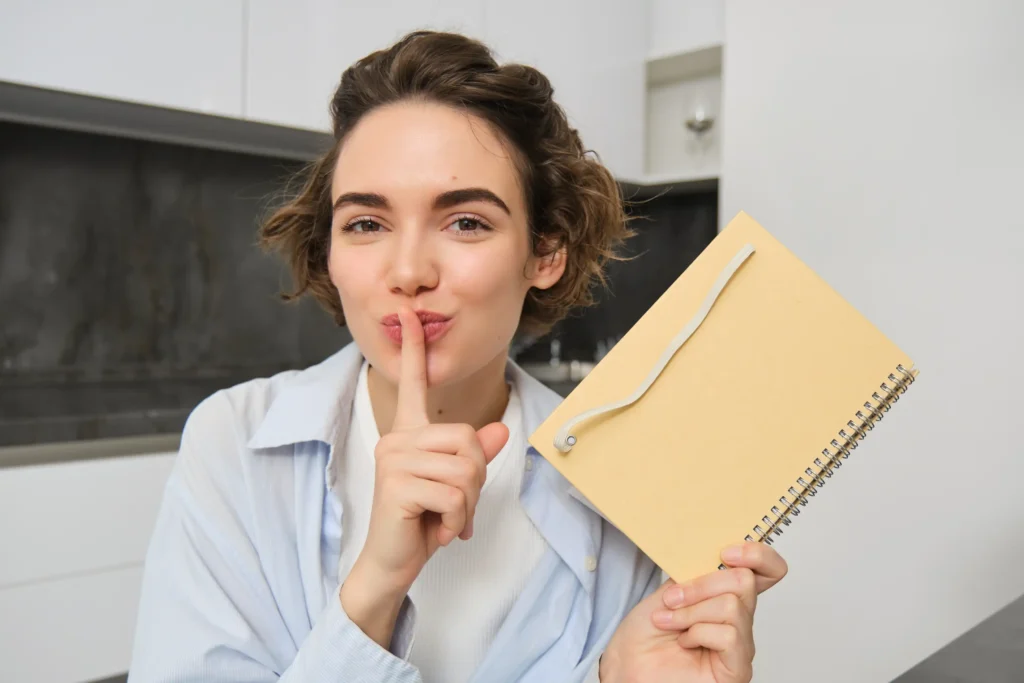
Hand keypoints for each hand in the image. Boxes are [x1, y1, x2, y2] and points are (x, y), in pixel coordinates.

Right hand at [340, 305, 508, 644]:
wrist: (391, 562)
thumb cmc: (422, 521)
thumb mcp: (456, 487)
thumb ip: (474, 457)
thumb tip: (499, 430)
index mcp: (409, 434)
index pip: (412, 383)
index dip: (413, 349)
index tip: (410, 314)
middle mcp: (397, 439)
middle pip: (469, 440)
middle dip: (476, 480)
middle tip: (455, 505)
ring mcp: (394, 460)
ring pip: (467, 470)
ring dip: (468, 505)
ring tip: (445, 518)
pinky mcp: (397, 485)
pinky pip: (456, 495)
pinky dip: (458, 521)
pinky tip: (439, 531)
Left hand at [601, 543, 787, 682]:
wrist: (629, 664)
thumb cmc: (646, 632)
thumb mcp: (669, 590)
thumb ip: (695, 573)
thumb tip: (714, 553)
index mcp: (726, 595)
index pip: (767, 571)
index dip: (757, 555)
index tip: (726, 553)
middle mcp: (739, 620)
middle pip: (745, 581)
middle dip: (702, 585)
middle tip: (672, 598)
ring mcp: (740, 645)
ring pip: (732, 607)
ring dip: (691, 611)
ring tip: (670, 623)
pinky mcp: (737, 668)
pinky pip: (729, 635)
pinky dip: (698, 633)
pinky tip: (684, 642)